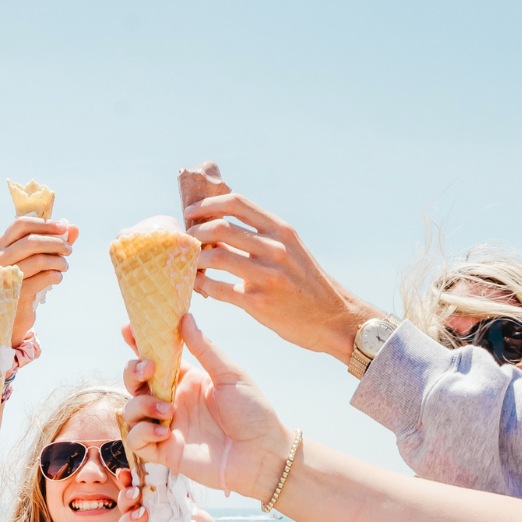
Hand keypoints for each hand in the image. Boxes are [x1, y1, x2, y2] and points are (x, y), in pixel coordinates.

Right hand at [0, 217, 78, 345]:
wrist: (15, 312)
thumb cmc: (28, 279)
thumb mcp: (39, 257)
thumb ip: (56, 241)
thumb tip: (74, 228)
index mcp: (2, 245)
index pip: (21, 224)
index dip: (44, 224)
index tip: (64, 228)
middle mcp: (0, 259)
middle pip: (31, 241)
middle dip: (56, 243)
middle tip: (69, 250)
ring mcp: (7, 277)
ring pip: (40, 260)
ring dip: (59, 261)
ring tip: (64, 266)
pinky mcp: (18, 293)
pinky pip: (45, 277)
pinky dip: (57, 276)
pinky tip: (57, 278)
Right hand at [115, 473, 229, 521]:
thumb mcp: (199, 518)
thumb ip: (182, 505)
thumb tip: (169, 488)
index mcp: (160, 506)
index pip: (141, 490)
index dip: (131, 480)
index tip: (126, 472)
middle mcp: (148, 521)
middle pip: (127, 506)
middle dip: (126, 497)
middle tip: (135, 493)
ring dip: (128, 518)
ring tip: (141, 514)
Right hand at [121, 315, 294, 498]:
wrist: (264, 454)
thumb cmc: (254, 412)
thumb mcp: (231, 375)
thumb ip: (205, 348)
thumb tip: (185, 317)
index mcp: (188, 379)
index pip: (156, 358)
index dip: (139, 343)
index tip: (128, 329)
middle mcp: (173, 401)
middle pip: (135, 382)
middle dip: (133, 371)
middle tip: (148, 368)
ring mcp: (167, 426)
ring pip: (130, 409)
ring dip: (141, 405)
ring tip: (168, 410)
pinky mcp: (165, 451)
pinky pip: (135, 440)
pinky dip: (142, 433)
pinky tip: (165, 431)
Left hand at [185, 194, 382, 362]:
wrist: (334, 318)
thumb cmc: (307, 284)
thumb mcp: (291, 250)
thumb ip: (261, 237)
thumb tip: (219, 228)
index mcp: (281, 231)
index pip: (238, 203)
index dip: (208, 204)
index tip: (191, 213)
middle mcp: (275, 248)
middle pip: (221, 227)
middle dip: (196, 232)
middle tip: (187, 241)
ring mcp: (267, 275)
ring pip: (216, 256)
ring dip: (196, 259)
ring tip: (190, 263)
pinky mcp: (258, 302)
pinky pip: (218, 288)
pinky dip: (201, 284)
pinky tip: (196, 285)